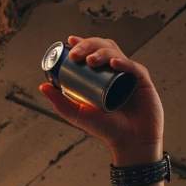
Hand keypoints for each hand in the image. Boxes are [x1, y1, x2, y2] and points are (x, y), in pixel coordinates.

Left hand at [39, 35, 163, 165]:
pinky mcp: (142, 81)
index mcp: (102, 75)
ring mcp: (129, 74)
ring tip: (90, 60)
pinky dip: (124, 62)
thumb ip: (60, 103)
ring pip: (116, 53)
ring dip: (102, 52)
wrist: (130, 143)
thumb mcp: (78, 115)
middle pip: (104, 47)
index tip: (69, 42)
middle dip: (88, 45)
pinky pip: (133, 67)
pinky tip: (114, 63)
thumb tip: (42, 86)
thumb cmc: (108, 130)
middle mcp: (116, 70)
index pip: (92, 51)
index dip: (82, 43)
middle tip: (76, 54)